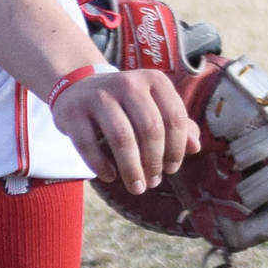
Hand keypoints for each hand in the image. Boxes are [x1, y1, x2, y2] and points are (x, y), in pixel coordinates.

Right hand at [50, 68, 200, 192]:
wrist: (79, 88)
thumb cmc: (127, 105)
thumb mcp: (154, 107)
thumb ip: (178, 125)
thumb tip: (195, 147)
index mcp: (154, 80)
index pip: (175, 118)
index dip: (177, 148)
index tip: (172, 169)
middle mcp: (127, 83)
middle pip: (150, 129)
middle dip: (154, 162)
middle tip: (153, 183)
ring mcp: (98, 95)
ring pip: (122, 138)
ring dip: (132, 169)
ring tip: (137, 187)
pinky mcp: (72, 111)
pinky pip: (88, 144)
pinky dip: (101, 165)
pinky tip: (110, 177)